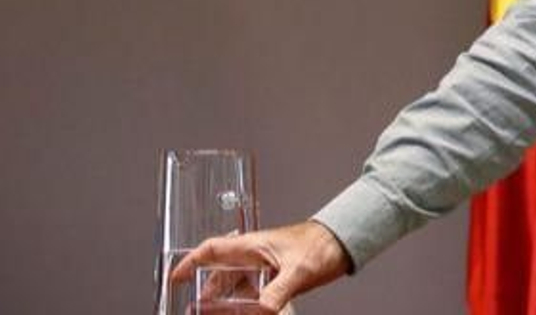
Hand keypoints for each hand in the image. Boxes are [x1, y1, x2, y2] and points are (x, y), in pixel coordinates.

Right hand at [172, 220, 351, 312]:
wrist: (346, 241)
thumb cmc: (323, 244)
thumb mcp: (298, 271)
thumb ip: (277, 293)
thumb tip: (262, 311)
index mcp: (253, 246)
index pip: (212, 250)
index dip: (190, 262)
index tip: (176, 278)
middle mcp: (255, 256)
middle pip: (220, 276)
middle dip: (207, 295)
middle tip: (198, 311)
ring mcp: (266, 267)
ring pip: (236, 287)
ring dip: (226, 302)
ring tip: (218, 314)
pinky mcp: (277, 277)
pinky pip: (253, 293)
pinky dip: (246, 305)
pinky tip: (249, 313)